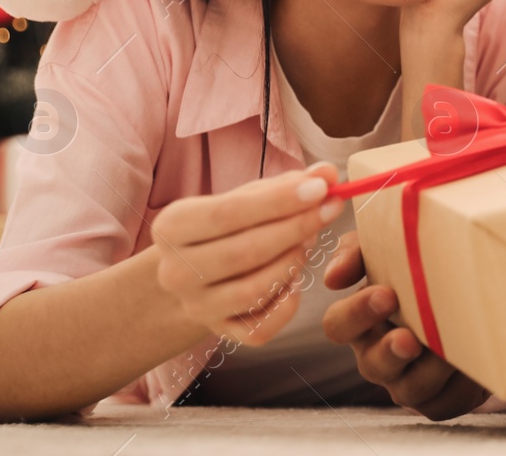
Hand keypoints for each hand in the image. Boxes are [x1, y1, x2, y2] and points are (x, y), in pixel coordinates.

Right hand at [149, 163, 342, 346]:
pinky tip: (294, 280)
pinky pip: (262, 327)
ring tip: (308, 240)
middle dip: (297, 227)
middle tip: (332, 207)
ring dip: (293, 262)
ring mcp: (196, 307)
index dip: (279, 201)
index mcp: (172, 228)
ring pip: (255, 291)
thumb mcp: (246, 197)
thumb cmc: (227, 227)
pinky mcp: (220, 332)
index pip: (228, 213)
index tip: (321, 187)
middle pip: (245, 252)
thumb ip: (286, 185)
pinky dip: (287, 302)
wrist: (195, 275)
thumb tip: (327, 173)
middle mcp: (176, 272)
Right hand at [321, 231, 489, 419]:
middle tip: (409, 337)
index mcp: (361, 322)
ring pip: (411, 389)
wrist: (475, 295)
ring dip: (431, 368)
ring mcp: (406, 383)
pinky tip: (473, 362)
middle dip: (391, 351)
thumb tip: (334, 276)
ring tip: (450, 349)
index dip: (357, 313)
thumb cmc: (420, 271)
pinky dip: (460, 385)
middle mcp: (377, 356)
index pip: (339, 325)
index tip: (386, 294)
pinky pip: (445, 402)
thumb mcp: (387, 250)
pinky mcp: (439, 401)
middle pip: (372, 364)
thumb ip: (357, 252)